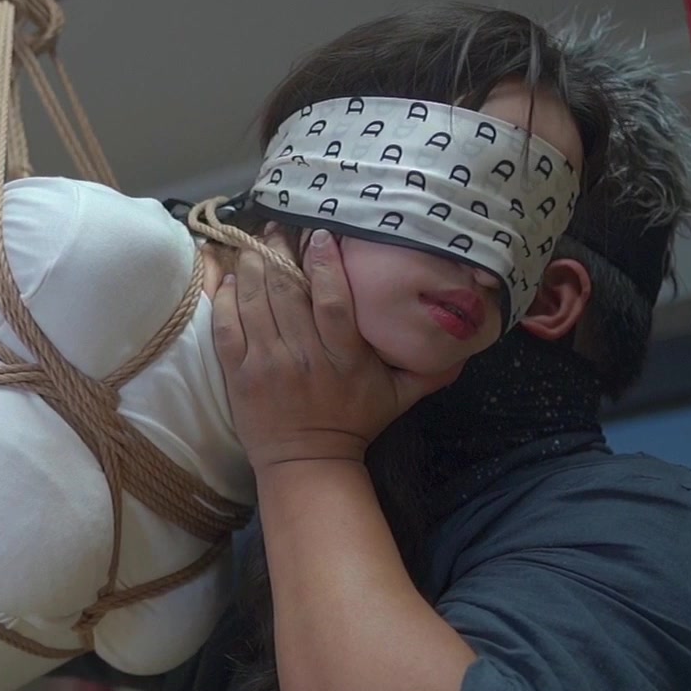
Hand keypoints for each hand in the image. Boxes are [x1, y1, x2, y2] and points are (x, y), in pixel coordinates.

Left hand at [212, 228, 460, 469]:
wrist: (306, 463)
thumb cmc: (354, 424)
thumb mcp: (399, 397)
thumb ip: (427, 369)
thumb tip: (464, 345)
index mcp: (344, 357)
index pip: (333, 301)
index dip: (324, 263)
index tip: (319, 234)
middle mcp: (304, 356)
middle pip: (287, 291)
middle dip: (280, 251)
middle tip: (278, 227)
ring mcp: (267, 364)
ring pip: (255, 301)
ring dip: (252, 265)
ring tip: (253, 241)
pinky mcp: (238, 374)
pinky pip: (226, 326)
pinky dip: (225, 298)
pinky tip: (229, 276)